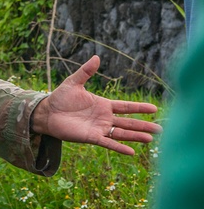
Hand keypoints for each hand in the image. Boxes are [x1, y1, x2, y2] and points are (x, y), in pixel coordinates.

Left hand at [29, 55, 161, 154]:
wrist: (46, 113)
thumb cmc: (60, 98)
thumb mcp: (73, 82)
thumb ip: (86, 71)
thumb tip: (96, 57)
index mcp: (103, 105)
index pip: (125, 107)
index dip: (139, 108)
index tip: (154, 109)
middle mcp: (104, 118)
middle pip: (128, 122)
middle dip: (144, 125)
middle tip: (162, 130)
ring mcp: (99, 128)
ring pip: (121, 133)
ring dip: (135, 136)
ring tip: (151, 139)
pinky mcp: (91, 137)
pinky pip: (108, 143)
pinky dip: (119, 147)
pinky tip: (132, 151)